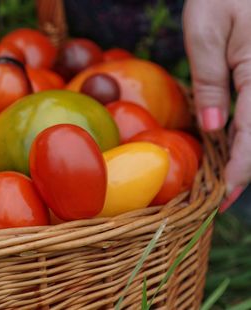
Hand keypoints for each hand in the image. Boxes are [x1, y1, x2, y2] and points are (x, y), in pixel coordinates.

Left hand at [183, 0, 250, 210]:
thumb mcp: (206, 35)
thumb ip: (211, 83)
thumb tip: (212, 130)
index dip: (241, 169)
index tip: (223, 196)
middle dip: (247, 166)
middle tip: (220, 192)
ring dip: (249, 151)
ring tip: (225, 173)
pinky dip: (249, 131)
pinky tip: (231, 140)